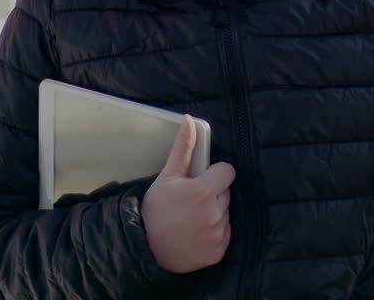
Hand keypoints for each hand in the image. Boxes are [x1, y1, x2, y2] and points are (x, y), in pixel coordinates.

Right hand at [141, 115, 235, 272]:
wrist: (145, 249)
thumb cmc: (155, 211)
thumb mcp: (167, 176)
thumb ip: (183, 148)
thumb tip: (190, 121)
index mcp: (203, 191)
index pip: (227, 171)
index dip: (214, 173)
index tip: (202, 179)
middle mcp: (214, 213)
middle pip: (226, 192)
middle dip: (213, 193)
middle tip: (191, 201)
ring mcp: (217, 234)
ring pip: (225, 213)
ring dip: (214, 213)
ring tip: (191, 218)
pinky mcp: (218, 251)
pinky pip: (225, 234)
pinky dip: (214, 233)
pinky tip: (196, 233)